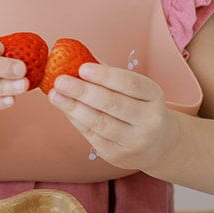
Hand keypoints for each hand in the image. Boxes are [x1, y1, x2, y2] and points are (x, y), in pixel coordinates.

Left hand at [47, 64, 179, 170]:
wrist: (158, 144)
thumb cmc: (138, 107)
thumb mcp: (134, 90)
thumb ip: (108, 75)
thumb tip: (75, 57)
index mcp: (154, 96)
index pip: (130, 84)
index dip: (105, 76)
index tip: (82, 68)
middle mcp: (149, 120)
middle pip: (113, 104)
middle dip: (83, 91)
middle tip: (60, 81)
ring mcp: (134, 141)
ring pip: (100, 122)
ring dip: (73, 107)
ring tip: (54, 94)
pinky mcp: (118, 155)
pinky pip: (92, 135)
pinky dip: (76, 120)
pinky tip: (65, 108)